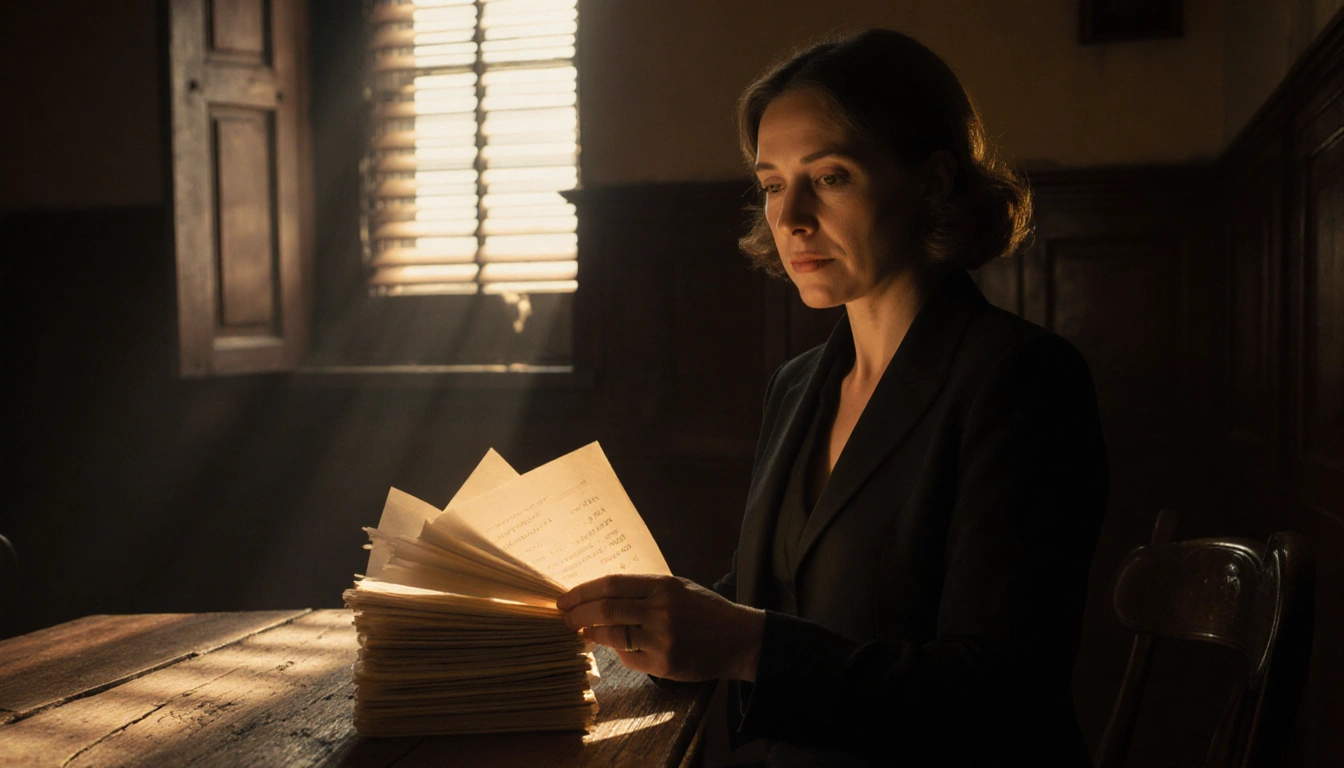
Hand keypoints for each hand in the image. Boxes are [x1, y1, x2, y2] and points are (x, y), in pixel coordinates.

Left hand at [557, 574, 764, 682]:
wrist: (738, 638)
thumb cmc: (704, 611)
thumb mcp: (677, 588)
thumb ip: (642, 591)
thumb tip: (598, 596)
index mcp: (663, 586)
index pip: (611, 585)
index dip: (582, 592)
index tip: (564, 599)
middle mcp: (661, 610)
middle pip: (605, 610)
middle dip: (576, 614)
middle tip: (563, 618)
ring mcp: (663, 638)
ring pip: (612, 636)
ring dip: (590, 634)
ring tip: (581, 633)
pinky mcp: (664, 664)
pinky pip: (629, 658)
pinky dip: (619, 652)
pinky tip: (618, 648)